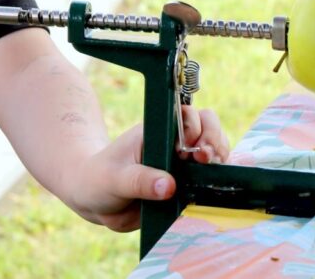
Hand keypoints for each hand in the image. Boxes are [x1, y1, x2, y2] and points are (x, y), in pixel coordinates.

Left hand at [63, 109, 228, 232]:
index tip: (194, 148)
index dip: (199, 128)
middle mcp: (174, 145)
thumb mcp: (115, 179)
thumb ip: (140, 181)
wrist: (94, 199)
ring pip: (214, 156)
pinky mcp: (185, 188)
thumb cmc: (100, 178)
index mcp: (158, 132)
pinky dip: (215, 184)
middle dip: (215, 142)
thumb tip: (168, 185)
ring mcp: (182, 166)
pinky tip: (211, 191)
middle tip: (206, 159)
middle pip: (210, 131)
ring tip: (211, 175)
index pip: (190, 116)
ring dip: (220, 163)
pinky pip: (207, 183)